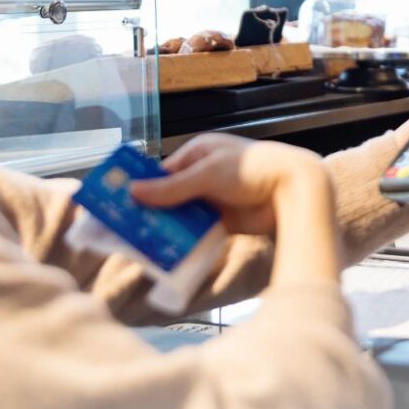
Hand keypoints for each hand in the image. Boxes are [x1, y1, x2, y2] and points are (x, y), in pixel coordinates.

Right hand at [131, 134, 327, 234]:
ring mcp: (212, 200)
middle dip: (149, 213)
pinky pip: (196, 233)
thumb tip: (133, 192)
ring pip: (180, 217)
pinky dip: (183, 241)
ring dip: (164, 230)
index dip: (140, 189)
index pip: (160, 173)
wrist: (292, 191)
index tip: (116, 206)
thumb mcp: (207, 174)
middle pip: (167, 197)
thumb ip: (171, 188)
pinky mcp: (223, 222)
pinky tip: (164, 253)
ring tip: (136, 247)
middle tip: (121, 232)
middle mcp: (202, 177)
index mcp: (198, 154)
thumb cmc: (252, 170)